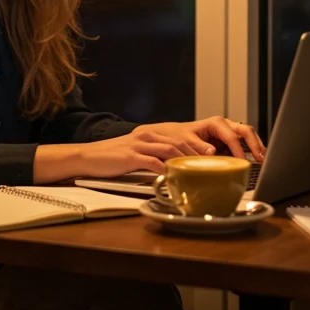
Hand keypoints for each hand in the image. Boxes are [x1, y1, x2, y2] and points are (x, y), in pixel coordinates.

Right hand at [31, 118, 265, 182]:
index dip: (204, 145)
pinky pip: (151, 160)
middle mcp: (150, 135)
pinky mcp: (130, 155)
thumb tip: (185, 172)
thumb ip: (163, 160)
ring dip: (189, 155)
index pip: (185, 137)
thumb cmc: (117, 161)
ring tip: (204, 162)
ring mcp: (140, 144)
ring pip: (170, 147)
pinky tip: (175, 175)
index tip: (221, 154)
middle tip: (221, 159)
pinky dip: (164, 167)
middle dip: (202, 149)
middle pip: (182, 139)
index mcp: (156, 134)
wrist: (88, 158)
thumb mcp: (143, 157)